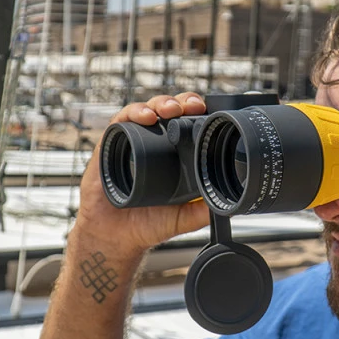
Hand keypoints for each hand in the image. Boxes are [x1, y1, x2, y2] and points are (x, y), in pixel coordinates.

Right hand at [72, 93, 210, 261]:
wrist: (116, 237)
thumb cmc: (147, 224)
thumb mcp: (183, 217)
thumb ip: (203, 210)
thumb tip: (228, 206)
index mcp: (172, 154)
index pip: (187, 123)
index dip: (197, 112)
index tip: (207, 111)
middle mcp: (153, 143)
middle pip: (169, 110)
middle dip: (182, 102)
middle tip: (192, 106)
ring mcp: (131, 141)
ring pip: (146, 109)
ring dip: (160, 103)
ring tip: (170, 109)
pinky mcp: (109, 145)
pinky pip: (120, 121)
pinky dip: (133, 113)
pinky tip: (146, 117)